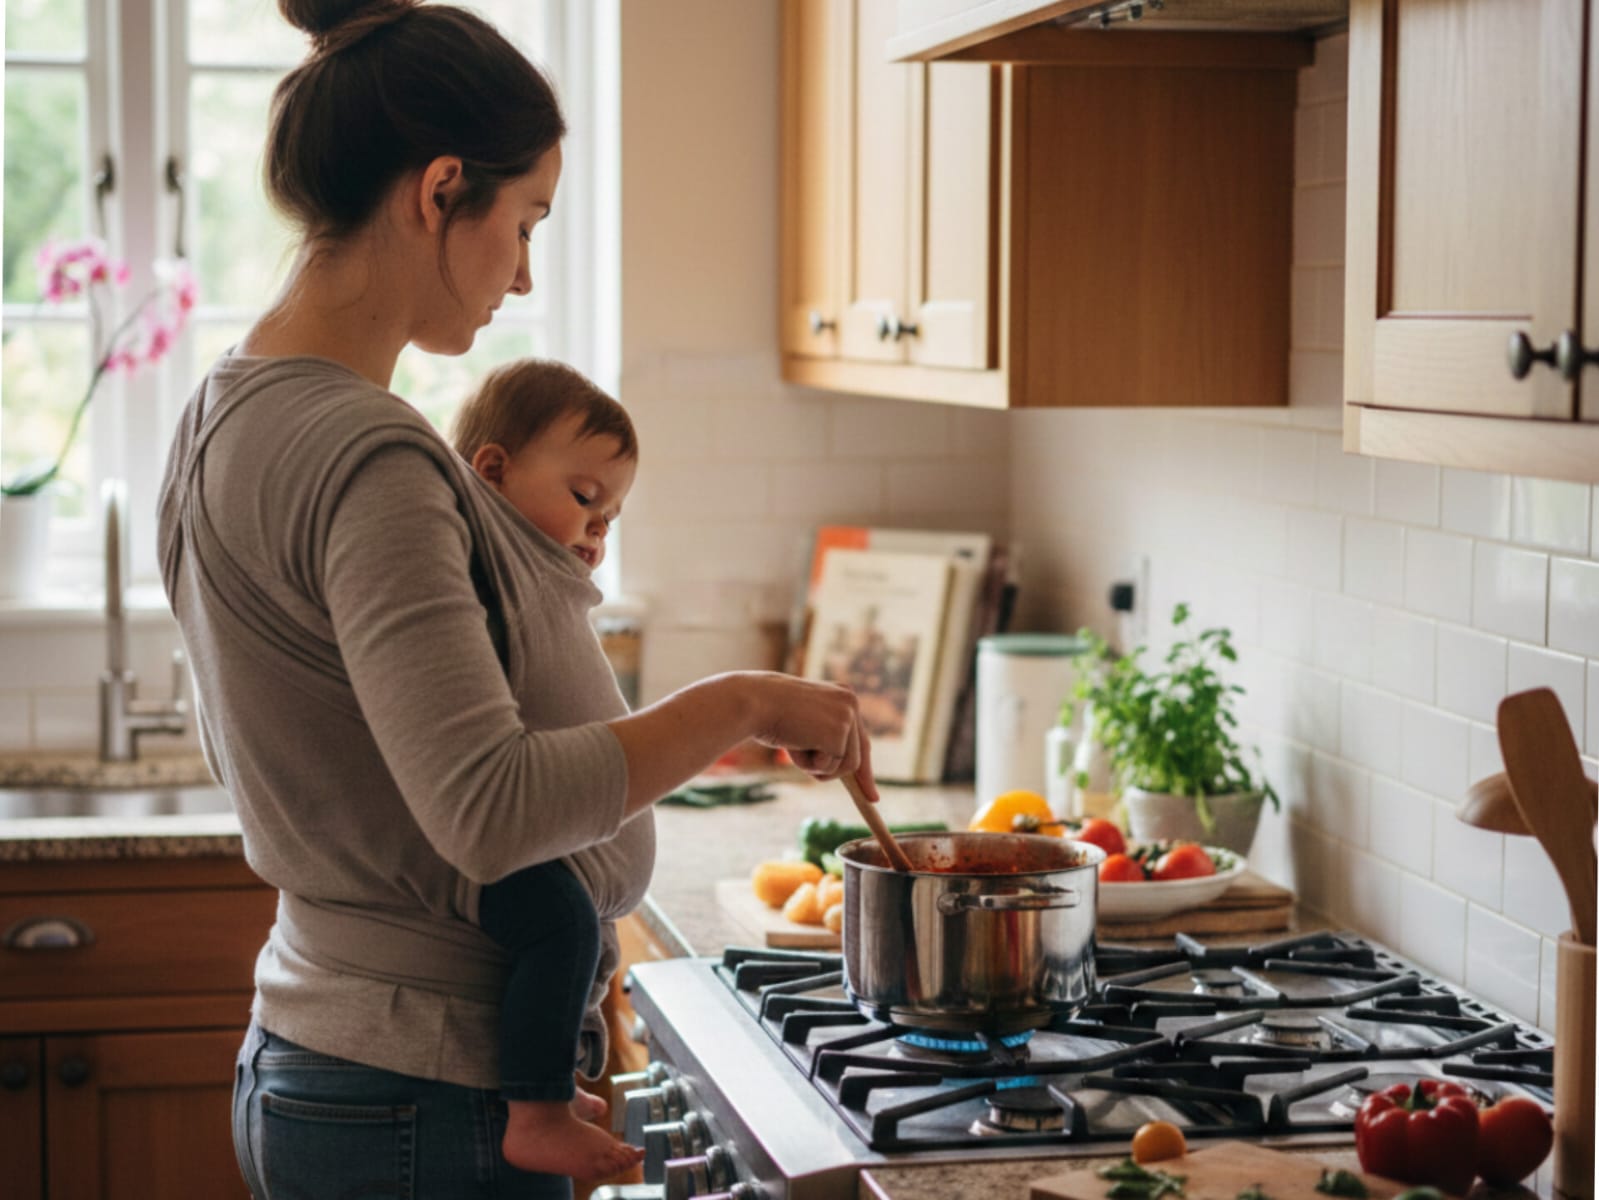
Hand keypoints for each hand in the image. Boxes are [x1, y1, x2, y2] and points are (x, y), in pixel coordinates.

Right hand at [746, 672, 877, 798]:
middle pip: (858, 754)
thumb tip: (835, 763)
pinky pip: (832, 766)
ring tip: (797, 749)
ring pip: (848, 765)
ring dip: (820, 768)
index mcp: (843, 694)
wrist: (755, 701)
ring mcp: (846, 717)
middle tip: (867, 799)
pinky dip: (811, 766)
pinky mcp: (838, 733)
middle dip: (855, 779)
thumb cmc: (768, 712)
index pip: (859, 737)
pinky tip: (796, 745)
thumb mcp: (803, 722)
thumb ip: (823, 735)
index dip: (865, 768)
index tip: (872, 795)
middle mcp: (850, 702)